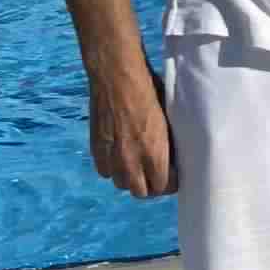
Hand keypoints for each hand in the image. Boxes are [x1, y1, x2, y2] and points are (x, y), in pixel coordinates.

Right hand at [88, 64, 176, 197]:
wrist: (116, 76)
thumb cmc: (150, 90)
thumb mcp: (168, 119)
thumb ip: (167, 143)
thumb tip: (172, 156)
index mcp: (155, 155)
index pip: (163, 187)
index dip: (170, 183)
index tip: (173, 175)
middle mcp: (132, 162)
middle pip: (141, 192)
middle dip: (151, 185)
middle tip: (155, 173)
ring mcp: (112, 158)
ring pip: (121, 184)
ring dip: (130, 178)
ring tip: (136, 165)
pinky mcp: (96, 150)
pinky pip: (105, 172)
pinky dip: (112, 168)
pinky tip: (119, 156)